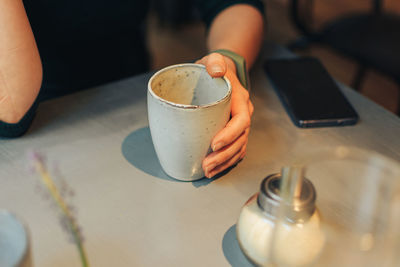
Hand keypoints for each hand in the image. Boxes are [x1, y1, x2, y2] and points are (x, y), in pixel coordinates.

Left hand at [196, 52, 253, 177]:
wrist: (222, 72)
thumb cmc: (216, 69)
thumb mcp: (214, 60)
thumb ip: (215, 62)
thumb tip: (215, 70)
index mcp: (240, 100)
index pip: (241, 121)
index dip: (230, 134)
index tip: (214, 144)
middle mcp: (243, 115)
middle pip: (240, 140)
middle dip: (224, 155)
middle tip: (206, 164)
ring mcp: (239, 125)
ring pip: (238, 148)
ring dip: (224, 162)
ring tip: (208, 171)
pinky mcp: (233, 132)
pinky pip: (235, 150)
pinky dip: (226, 162)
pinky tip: (214, 170)